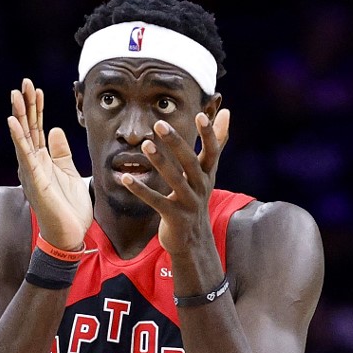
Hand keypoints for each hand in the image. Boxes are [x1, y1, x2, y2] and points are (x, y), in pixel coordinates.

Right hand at [8, 78, 91, 249]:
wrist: (69, 235)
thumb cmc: (69, 209)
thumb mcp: (71, 174)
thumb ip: (62, 153)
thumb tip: (55, 130)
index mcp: (43, 161)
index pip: (38, 128)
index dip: (38, 108)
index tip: (37, 89)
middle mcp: (34, 163)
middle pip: (29, 128)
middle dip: (26, 104)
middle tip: (23, 82)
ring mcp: (32, 171)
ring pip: (24, 137)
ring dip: (19, 115)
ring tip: (16, 94)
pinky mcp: (34, 180)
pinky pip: (25, 155)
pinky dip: (19, 137)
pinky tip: (13, 121)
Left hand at [121, 109, 229, 254]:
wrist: (194, 240)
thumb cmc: (196, 198)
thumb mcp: (208, 171)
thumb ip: (217, 142)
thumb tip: (227, 112)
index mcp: (208, 174)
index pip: (212, 151)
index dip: (209, 134)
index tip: (200, 115)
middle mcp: (201, 187)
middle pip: (190, 163)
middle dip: (176, 143)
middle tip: (160, 124)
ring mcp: (188, 203)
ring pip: (174, 180)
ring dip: (159, 162)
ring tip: (145, 145)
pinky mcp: (174, 217)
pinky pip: (156, 201)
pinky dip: (140, 190)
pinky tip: (125, 178)